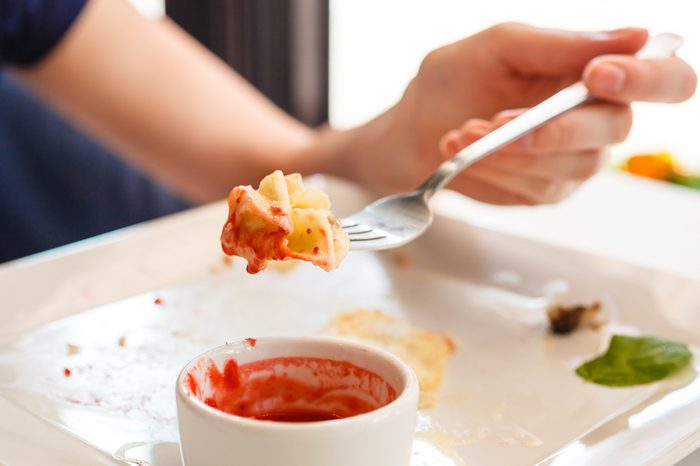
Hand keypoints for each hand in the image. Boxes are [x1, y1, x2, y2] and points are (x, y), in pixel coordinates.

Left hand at [363, 23, 695, 203]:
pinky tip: (464, 152)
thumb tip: (638, 37)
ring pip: (573, 166)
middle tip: (498, 120)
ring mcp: (572, 160)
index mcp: (596, 72)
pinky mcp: (545, 191)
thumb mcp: (499, 48)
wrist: (410, 130)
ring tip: (464, 131)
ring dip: (513, 151)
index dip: (647, 79)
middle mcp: (595, 118)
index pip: (663, 78)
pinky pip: (539, 188)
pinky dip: (499, 169)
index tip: (596, 76)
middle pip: (616, 128)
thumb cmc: (454, 81)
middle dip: (554, 128)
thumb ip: (559, 45)